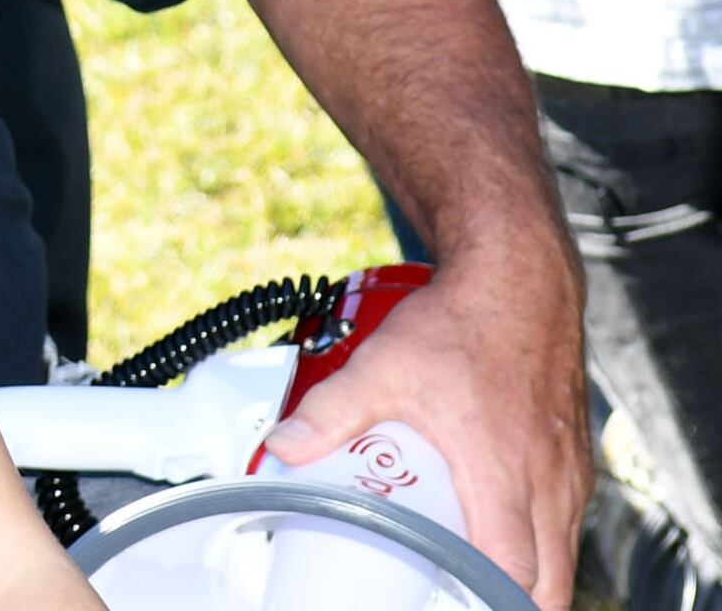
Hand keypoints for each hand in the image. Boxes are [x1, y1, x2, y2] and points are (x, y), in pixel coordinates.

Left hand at [260, 251, 588, 608]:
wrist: (519, 280)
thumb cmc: (460, 324)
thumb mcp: (383, 367)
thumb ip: (331, 411)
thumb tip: (283, 446)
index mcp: (504, 475)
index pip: (512, 571)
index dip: (484, 596)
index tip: (451, 598)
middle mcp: (548, 483)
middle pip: (549, 581)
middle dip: (510, 600)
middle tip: (461, 596)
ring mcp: (569, 472)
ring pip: (562, 552)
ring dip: (528, 570)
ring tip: (473, 569)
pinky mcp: (575, 457)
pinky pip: (567, 518)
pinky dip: (542, 536)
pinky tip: (501, 525)